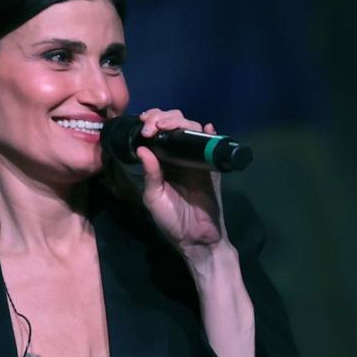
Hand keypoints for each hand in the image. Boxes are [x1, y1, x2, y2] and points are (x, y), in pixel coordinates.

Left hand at [133, 108, 228, 254]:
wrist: (196, 239)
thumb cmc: (171, 220)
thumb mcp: (153, 198)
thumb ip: (150, 174)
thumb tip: (143, 148)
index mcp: (162, 161)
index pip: (157, 132)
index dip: (151, 122)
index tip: (144, 124)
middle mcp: (178, 156)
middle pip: (174, 124)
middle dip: (162, 117)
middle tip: (153, 125)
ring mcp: (197, 159)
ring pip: (191, 130)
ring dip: (180, 122)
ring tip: (167, 126)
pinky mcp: (212, 167)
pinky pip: (213, 146)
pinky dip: (210, 134)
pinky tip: (205, 128)